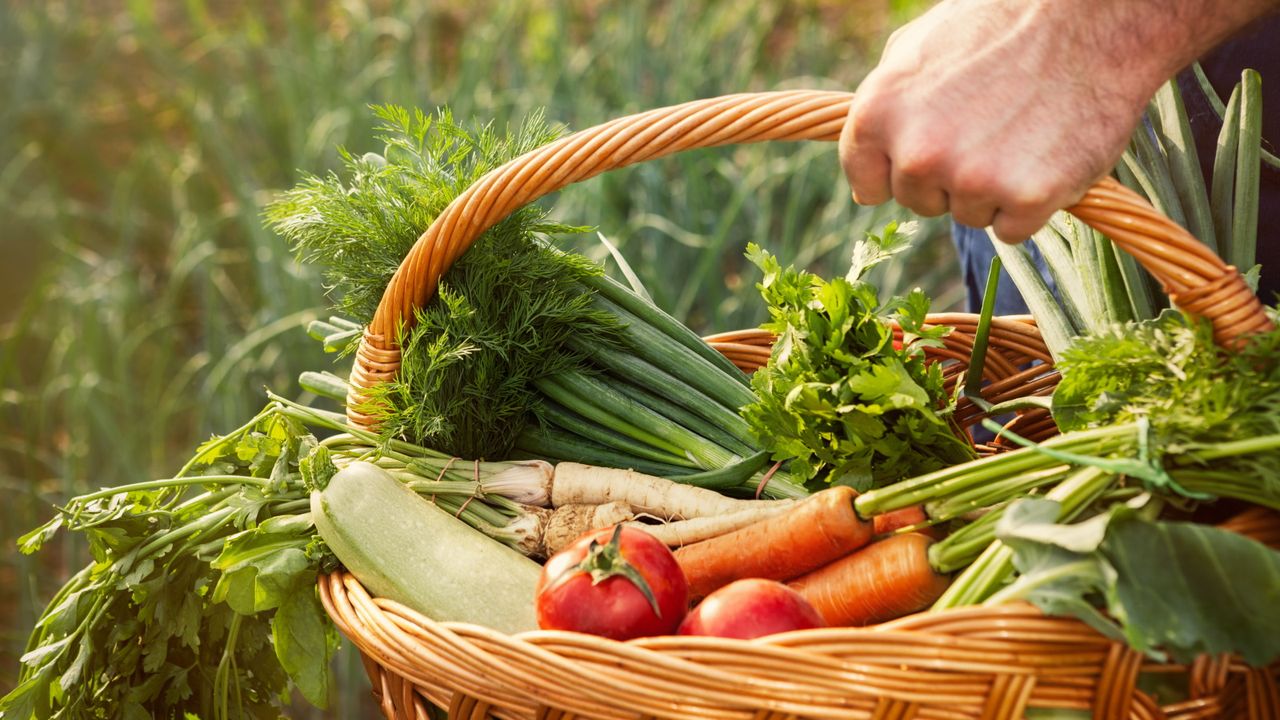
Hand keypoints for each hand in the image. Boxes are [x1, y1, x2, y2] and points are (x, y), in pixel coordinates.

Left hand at [839, 0, 1165, 241]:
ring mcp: (972, 179)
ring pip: (967, 215)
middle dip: (948, 178)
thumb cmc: (1000, 24)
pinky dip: (1029, 205)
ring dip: (992, 189)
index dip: (898, 173)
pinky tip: (1045, 156)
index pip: (867, 184)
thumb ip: (885, 108)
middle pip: (919, 202)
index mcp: (879, 114)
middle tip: (988, 130)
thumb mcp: (918, 47)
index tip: (927, 157)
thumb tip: (865, 178)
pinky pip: (1011, 229)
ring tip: (1021, 133)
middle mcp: (918, 152)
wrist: (1090, 17)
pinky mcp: (1027, 198)